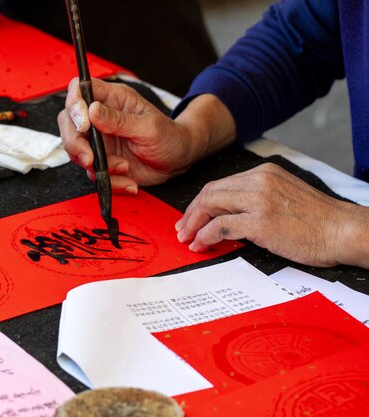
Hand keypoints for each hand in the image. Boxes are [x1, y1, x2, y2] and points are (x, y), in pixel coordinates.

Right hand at [57, 78, 235, 192]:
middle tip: (89, 158)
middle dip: (74, 143)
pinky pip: (93, 173)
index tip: (83, 124)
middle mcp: (100, 119)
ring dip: (96, 166)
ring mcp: (99, 141)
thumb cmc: (169, 135)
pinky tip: (129, 181)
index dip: (74, 104)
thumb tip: (92, 111)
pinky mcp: (102, 161)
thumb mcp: (148, 126)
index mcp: (112, 99)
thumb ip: (119, 120)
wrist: (179, 160)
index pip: (80, 90)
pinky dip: (110, 181)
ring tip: (123, 168)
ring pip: (76, 150)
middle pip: (68, 122)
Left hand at [175, 163, 368, 267]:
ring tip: (188, 239)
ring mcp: (260, 200)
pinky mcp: (261, 221)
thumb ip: (255, 199)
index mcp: (264, 173)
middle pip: (210, 192)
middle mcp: (259, 181)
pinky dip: (206, 236)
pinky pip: (220, 226)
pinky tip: (202, 245)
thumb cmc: (317, 220)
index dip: (200, 202)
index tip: (191, 217)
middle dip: (191, 212)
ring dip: (194, 224)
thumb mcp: (283, 196)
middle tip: (182, 230)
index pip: (220, 184)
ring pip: (211, 205)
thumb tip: (226, 215)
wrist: (343, 230)